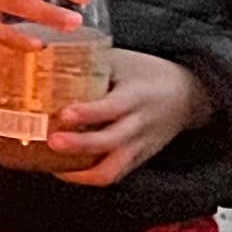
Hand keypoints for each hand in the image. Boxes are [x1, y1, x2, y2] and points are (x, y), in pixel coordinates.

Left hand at [50, 52, 208, 186]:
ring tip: (50, 165)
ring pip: (112, 170)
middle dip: (80, 145)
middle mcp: (139, 125)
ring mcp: (139, 147)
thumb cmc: (145, 73)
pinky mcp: (137, 161)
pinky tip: (63, 169)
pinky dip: (86, 176)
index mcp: (136, 96)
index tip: (65, 113)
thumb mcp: (122, 62)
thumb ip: (89, 63)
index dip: (89, 112)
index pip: (113, 107)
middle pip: (111, 142)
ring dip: (80, 173)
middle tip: (51, 142)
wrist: (188, 95)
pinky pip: (112, 175)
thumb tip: (43, 54)